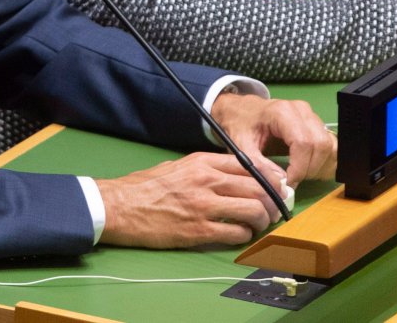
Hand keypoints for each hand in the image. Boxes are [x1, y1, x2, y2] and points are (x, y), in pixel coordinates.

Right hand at [96, 152, 283, 247]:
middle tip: (274, 209)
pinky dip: (245, 235)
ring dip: (263, 219)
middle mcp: (207, 181)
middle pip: (258, 187)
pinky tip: (241, 234)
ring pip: (253, 210)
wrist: (120, 206)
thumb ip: (204, 168)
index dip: (269, 176)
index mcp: (202, 162)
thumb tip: (229, 175)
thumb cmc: (144, 186)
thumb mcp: (177, 165)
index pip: (249, 165)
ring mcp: (204, 206)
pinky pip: (236, 232)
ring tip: (259, 224)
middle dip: (272, 200)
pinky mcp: (198, 231)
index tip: (277, 185)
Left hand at [210, 92, 335, 185]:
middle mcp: (302, 110)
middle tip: (293, 181)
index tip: (288, 182)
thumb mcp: (241, 147)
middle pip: (321, 144)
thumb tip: (280, 186)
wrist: (241, 110)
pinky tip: (310, 169)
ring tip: (300, 175)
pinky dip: (325, 161)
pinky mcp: (316, 123)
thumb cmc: (240, 125)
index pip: (303, 143)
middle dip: (310, 169)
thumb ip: (259, 166)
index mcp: (282, 112)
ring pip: (329, 145)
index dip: (300, 168)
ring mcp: (312, 116)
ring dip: (319, 166)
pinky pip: (331, 144)